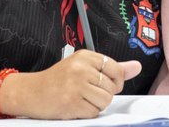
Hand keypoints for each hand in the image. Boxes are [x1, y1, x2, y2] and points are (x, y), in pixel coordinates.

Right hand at [0, 49, 141, 119]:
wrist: (30, 92)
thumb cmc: (57, 80)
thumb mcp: (82, 67)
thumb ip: (111, 68)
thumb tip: (137, 66)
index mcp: (85, 56)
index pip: (116, 69)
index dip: (114, 81)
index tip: (104, 84)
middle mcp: (81, 68)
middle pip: (112, 88)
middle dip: (102, 94)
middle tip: (86, 92)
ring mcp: (76, 85)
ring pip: (105, 101)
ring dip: (95, 105)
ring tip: (80, 99)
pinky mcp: (72, 102)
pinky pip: (94, 113)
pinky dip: (86, 113)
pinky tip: (74, 106)